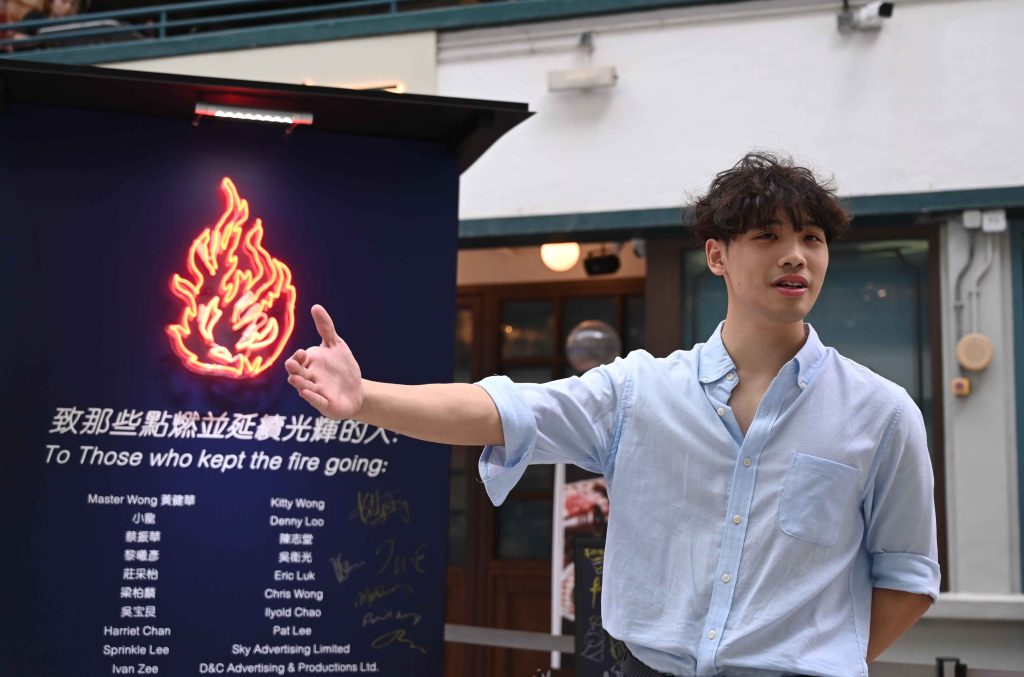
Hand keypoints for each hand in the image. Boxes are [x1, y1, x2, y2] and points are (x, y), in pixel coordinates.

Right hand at [285, 305, 364, 419]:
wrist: (356, 389)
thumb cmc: (341, 366)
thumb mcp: (336, 345)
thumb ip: (325, 328)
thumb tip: (316, 307)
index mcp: (309, 363)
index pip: (299, 359)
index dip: (299, 356)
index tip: (303, 353)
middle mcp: (309, 378)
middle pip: (297, 374)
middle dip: (294, 370)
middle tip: (292, 365)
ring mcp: (315, 392)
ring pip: (304, 388)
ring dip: (299, 384)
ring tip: (295, 380)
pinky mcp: (325, 404)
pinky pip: (317, 402)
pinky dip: (312, 398)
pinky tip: (308, 394)